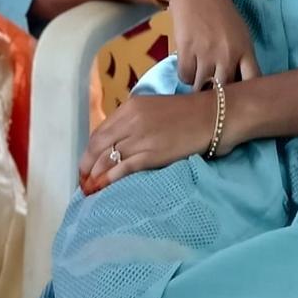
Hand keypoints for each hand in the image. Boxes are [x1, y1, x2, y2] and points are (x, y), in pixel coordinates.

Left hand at [78, 90, 228, 193]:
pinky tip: (102, 189)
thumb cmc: (188, 113)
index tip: (86, 165)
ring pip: (107, 159)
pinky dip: (108, 180)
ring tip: (89, 190)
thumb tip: (119, 142)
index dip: (88, 152)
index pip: (99, 132)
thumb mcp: (154, 108)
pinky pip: (122, 169)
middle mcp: (130, 121)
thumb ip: (134, 121)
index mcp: (130, 107)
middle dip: (86, 166)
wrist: (214, 116)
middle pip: (97, 146)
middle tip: (83, 181)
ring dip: (94, 177)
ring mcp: (140, 138)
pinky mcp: (151, 154)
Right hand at [153, 0, 259, 88]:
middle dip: (218, 94)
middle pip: (224, 90)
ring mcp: (206, 52)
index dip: (246, 95)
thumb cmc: (219, 12)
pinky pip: (185, 76)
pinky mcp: (186, 49)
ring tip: (200, 74)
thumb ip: (241, 59)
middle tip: (213, 90)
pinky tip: (189, 64)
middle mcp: (228, 54)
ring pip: (201, 86)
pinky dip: (185, 75)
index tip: (239, 97)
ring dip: (199, 84)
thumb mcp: (239, 33)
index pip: (253, 82)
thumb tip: (238, 87)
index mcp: (245, 50)